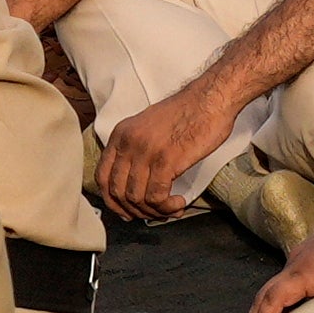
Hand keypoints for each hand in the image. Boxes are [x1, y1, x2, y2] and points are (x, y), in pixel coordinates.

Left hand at [96, 82, 232, 222]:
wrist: (211, 99)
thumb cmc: (187, 114)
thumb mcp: (148, 127)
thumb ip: (137, 150)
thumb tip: (136, 183)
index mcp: (121, 135)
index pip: (102, 177)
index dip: (112, 200)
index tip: (127, 210)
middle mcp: (128, 143)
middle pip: (118, 191)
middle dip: (136, 210)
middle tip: (155, 213)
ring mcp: (146, 151)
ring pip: (137, 197)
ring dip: (154, 211)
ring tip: (171, 209)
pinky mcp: (166, 160)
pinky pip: (157, 196)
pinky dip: (167, 206)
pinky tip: (179, 203)